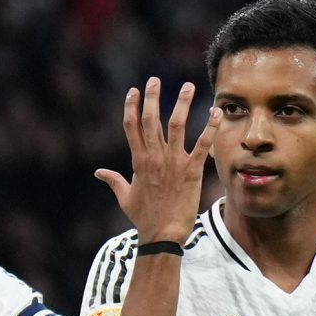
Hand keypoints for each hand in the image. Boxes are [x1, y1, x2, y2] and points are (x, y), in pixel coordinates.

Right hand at [93, 77, 215, 244]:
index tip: (134, 91)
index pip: (131, 127)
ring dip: (183, 103)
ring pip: (177, 125)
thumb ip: (113, 180)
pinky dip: (211, 127)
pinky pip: (202, 144)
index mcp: (138, 161)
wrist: (162, 235)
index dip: (131, 107)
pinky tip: (216, 112)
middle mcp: (155, 157)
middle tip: (155, 80)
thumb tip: (98, 172)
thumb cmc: (143, 218)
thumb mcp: (125, 197)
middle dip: (152, 97)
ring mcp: (174, 162)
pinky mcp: (192, 170)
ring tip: (189, 86)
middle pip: (151, 120)